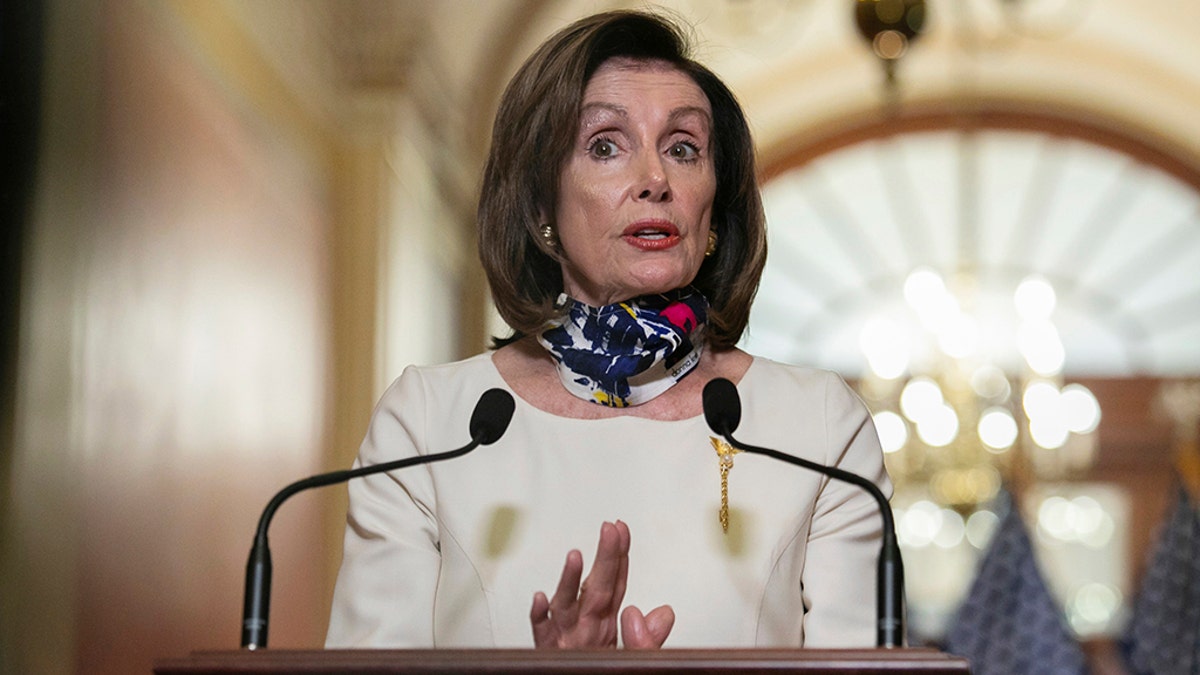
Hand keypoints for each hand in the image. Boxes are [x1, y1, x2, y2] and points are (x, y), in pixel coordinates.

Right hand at [530, 521, 673, 647]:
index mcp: (605, 623)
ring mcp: (565, 639)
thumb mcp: (631, 658)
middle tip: (609, 529)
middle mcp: (585, 627)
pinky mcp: (548, 654)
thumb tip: (664, 613)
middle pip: (596, 587)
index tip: (622, 530)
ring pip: (566, 606)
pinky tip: (539, 599)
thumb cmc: (601, 669)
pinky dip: (539, 616)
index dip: (620, 556)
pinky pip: (541, 634)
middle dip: (603, 557)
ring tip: (575, 557)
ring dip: (569, 581)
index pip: (615, 584)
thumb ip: (648, 639)